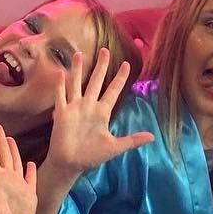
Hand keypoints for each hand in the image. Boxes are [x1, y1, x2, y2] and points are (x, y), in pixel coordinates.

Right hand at [46, 47, 153, 174]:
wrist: (70, 164)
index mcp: (102, 112)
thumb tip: (152, 137)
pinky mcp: (62, 113)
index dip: (120, 78)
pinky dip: (60, 85)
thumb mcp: (114, 147)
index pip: (113, 91)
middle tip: (105, 50)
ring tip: (80, 54)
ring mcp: (74, 108)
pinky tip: (60, 71)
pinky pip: (61, 96)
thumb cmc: (91, 156)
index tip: (127, 65)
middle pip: (96, 81)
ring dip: (78, 70)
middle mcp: (88, 106)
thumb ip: (132, 140)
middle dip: (101, 66)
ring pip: (77, 84)